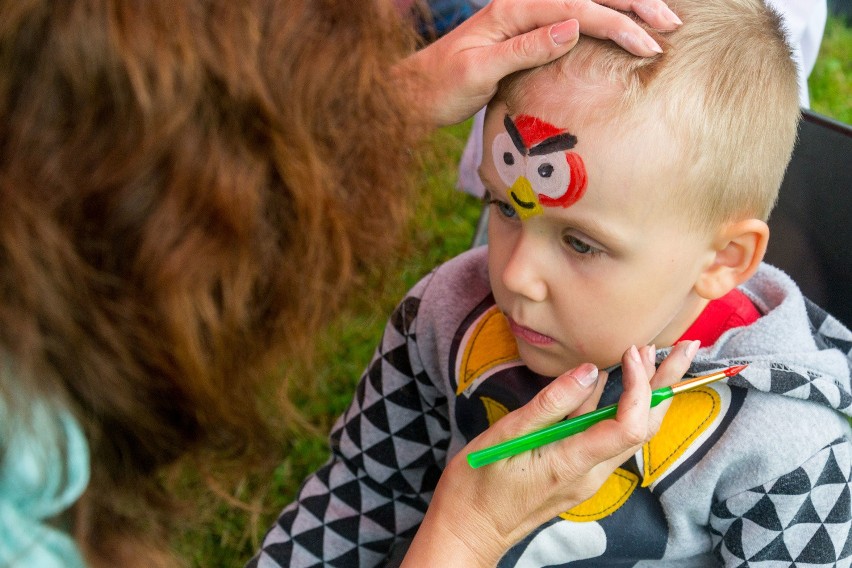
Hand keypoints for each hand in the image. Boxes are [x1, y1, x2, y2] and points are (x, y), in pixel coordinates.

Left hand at [396, 0, 681, 126]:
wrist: (413, 93)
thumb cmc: (440, 87)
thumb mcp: (478, 72)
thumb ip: (525, 49)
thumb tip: (574, 27)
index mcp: (511, 10)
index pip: (576, 9)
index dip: (616, 23)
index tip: (647, 43)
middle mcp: (520, 6)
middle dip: (633, 5)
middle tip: (671, 24)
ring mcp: (524, 17)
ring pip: (585, 2)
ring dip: (624, 7)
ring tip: (661, 18)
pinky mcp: (526, 32)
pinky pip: (573, 17)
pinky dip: (603, 18)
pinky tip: (623, 24)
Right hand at [401, 340, 698, 566]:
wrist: (469, 529)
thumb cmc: (478, 485)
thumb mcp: (505, 437)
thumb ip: (549, 405)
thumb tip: (589, 372)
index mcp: (573, 464)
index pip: (629, 425)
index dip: (641, 386)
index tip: (632, 352)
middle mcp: (591, 474)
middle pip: (644, 427)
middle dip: (665, 384)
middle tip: (683, 345)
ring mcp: (587, 476)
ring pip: (632, 432)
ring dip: (648, 393)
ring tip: (655, 355)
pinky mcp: (579, 473)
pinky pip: (609, 437)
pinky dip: (621, 406)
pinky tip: (616, 382)